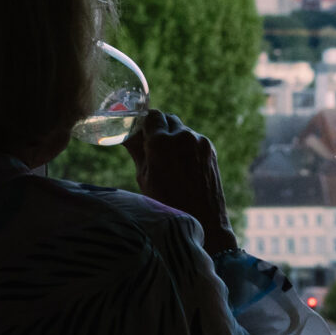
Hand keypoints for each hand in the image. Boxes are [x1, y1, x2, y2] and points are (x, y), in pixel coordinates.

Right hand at [125, 110, 237, 251]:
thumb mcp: (144, 177)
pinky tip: (183, 166)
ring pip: (181, 129)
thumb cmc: (167, 202)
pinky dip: (186, 146)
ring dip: (173, 137)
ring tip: (169, 160)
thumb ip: (136, 150)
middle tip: (152, 146)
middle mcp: (181, 135)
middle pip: (167, 119)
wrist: (204, 219)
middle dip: (159, 129)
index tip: (140, 133)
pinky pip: (193, 139)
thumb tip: (125, 134)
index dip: (144, 123)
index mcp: (160, 142)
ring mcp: (198, 140)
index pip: (151, 115)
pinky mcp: (209, 148)